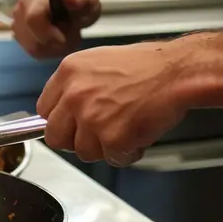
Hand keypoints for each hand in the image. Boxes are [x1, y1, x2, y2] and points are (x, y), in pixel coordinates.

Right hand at [12, 0, 100, 59]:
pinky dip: (49, 50)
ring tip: (67, 35)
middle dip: (56, 44)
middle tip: (73, 34)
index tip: (65, 38)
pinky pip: (33, 51)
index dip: (48, 34)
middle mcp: (22, 8)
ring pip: (33, 49)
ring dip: (54, 48)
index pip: (33, 19)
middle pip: (33, 41)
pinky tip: (59, 40)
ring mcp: (17, 22)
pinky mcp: (19, 34)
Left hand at [36, 40, 187, 163]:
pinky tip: (139, 134)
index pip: (44, 110)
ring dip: (105, 147)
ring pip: (83, 152)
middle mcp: (74, 95)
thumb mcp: (100, 62)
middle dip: (76, 139)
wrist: (177, 71)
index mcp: (69, 72)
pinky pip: (111, 159)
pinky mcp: (111, 139)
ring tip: (127, 127)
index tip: (71, 124)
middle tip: (99, 133)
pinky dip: (127, 153)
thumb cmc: (149, 65)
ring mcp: (91, 118)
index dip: (61, 120)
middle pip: (55, 136)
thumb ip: (78, 85)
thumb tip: (67, 108)